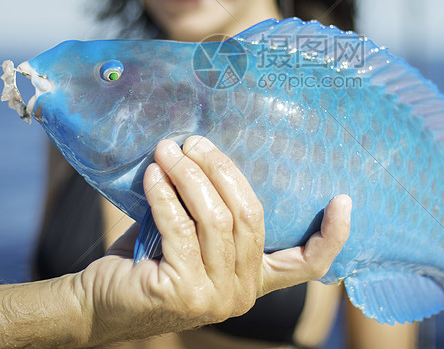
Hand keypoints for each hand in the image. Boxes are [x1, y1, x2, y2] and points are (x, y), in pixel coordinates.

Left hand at [75, 136, 351, 345]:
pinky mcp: (181, 292)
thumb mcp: (194, 237)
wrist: (100, 302)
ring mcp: (215, 298)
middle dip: (222, 170)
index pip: (308, 265)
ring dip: (190, 175)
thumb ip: (216, 210)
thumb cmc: (149, 260)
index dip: (332, 236)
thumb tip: (219, 150)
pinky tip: (153, 173)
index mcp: (256, 280)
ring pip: (216, 218)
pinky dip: (166, 194)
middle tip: (194, 141)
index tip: (343, 199)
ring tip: (170, 149)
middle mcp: (243, 294)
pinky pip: (179, 228)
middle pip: (250, 216)